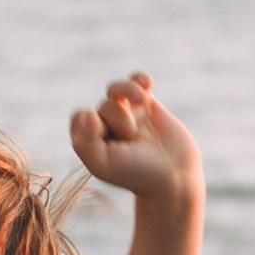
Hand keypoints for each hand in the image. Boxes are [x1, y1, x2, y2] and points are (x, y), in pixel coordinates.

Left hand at [68, 73, 201, 206]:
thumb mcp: (103, 164)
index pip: (80, 118)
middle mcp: (106, 126)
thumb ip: (86, 143)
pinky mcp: (147, 106)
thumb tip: (87, 113)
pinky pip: (136, 82)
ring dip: (127, 91)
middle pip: (103, 106)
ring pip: (116, 90)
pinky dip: (139, 79)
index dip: (92, 123)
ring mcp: (127, 114)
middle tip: (132, 139)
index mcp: (90, 141)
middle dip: (118, 118)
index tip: (105, 137)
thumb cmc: (135, 174)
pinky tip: (147, 83)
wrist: (174, 175)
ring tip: (142, 101)